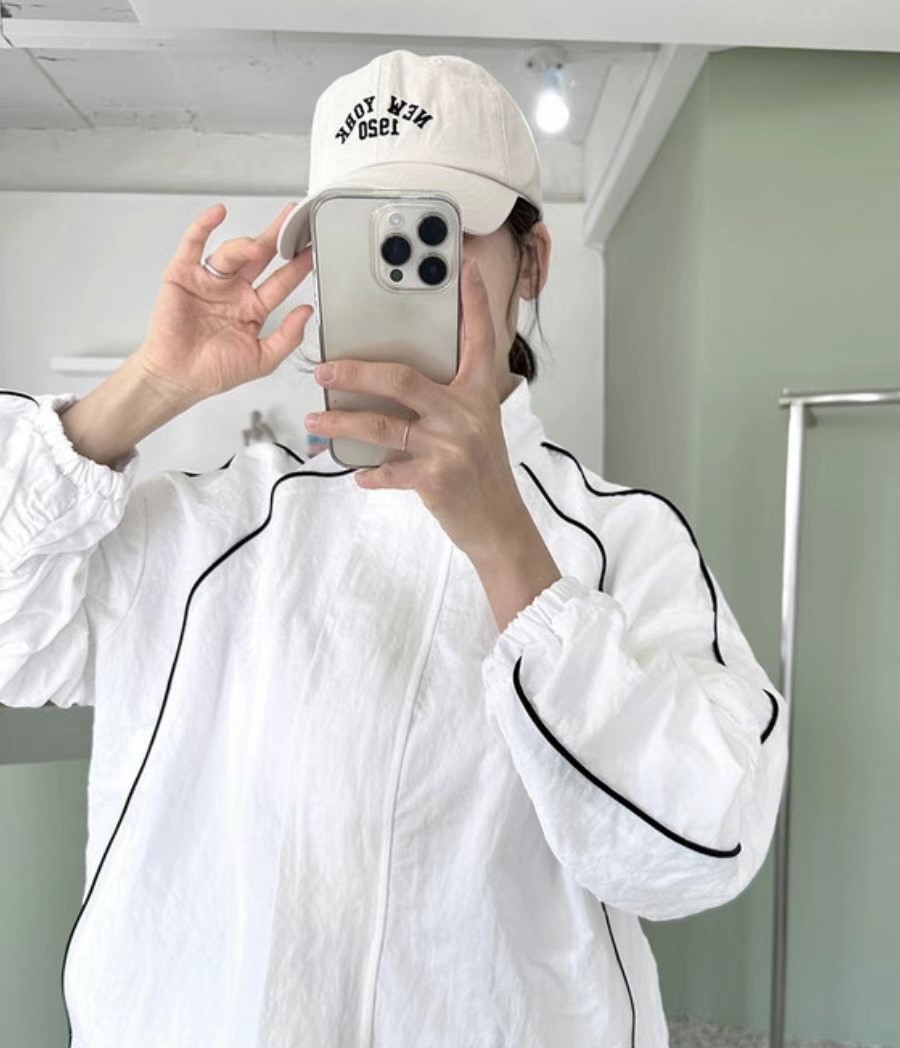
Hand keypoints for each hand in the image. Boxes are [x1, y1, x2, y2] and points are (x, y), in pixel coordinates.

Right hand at [133, 202, 314, 408]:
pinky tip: (218, 214)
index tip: (314, 251)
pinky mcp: (183, 275)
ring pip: (232, 253)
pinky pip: (194, 244)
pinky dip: (203, 226)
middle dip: (278, 238)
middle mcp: (233, 291)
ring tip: (258, 247)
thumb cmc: (213, 372)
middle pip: (261, 257)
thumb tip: (306, 313)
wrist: (177, 379)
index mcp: (253, 308)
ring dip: (246, 245)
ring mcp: (209, 281)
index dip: (298, 266)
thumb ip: (287, 337)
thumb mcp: (262, 360)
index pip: (281, 281)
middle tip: (295, 221)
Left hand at [305, 258, 531, 559]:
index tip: (462, 267)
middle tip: (323, 369)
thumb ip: (447, 399)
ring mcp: (450, 445)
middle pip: (402, 378)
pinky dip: (369, 472)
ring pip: (382, 424)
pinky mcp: (436, 477)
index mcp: (476, 393)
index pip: (478, 338)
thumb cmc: (482, 471)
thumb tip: (396, 381)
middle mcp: (464, 413)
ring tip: (314, 422)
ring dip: (341, 423)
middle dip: (355, 372)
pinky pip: (388, 470)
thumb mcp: (476, 424)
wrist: (498, 521)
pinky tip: (357, 474)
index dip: (473, 301)